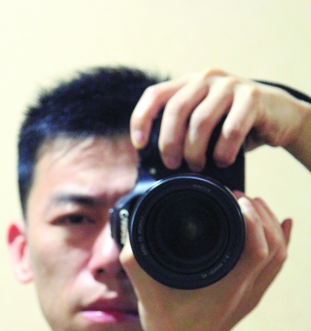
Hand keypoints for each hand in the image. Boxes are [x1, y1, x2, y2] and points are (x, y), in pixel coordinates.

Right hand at [120, 194, 291, 330]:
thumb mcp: (147, 297)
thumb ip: (136, 267)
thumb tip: (128, 241)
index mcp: (228, 289)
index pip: (259, 250)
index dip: (253, 219)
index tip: (235, 200)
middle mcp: (246, 291)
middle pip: (275, 247)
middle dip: (263, 215)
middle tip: (240, 197)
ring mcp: (252, 295)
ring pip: (280, 255)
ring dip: (272, 226)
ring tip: (253, 204)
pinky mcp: (250, 296)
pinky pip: (276, 265)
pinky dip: (282, 241)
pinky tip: (283, 224)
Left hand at [130, 68, 310, 171]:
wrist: (277, 116)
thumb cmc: (233, 126)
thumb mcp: (204, 125)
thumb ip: (182, 132)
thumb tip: (155, 165)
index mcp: (188, 84)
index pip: (155, 95)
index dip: (142, 119)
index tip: (139, 145)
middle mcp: (206, 78)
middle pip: (176, 109)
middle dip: (169, 143)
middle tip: (172, 165)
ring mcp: (229, 85)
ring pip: (201, 120)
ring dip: (195, 151)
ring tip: (198, 167)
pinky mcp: (252, 97)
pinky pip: (231, 129)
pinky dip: (224, 151)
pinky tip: (223, 161)